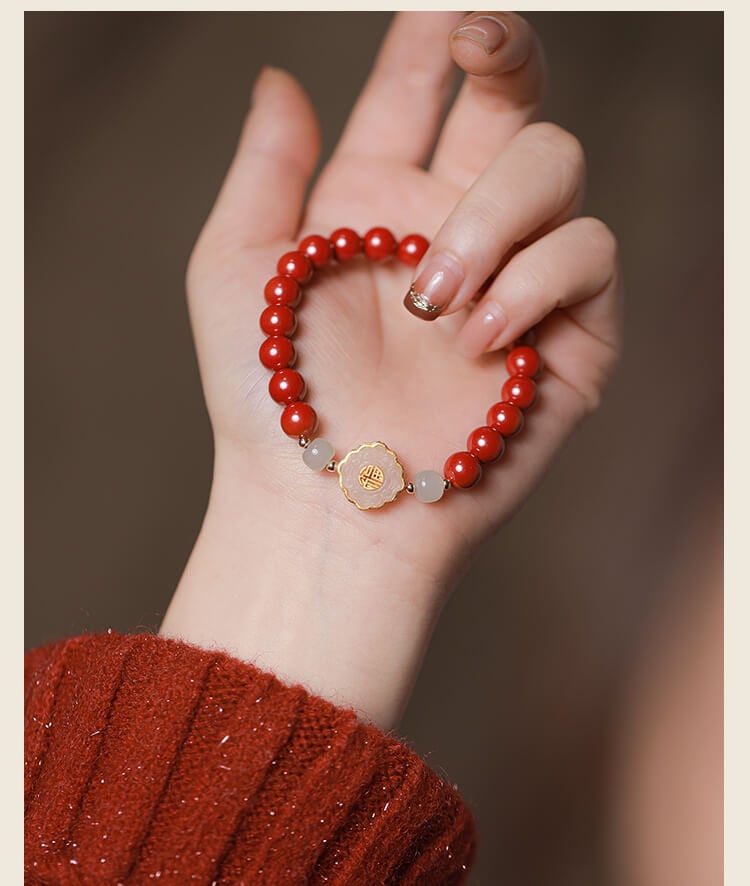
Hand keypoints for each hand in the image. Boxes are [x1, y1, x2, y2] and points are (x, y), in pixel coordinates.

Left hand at [160, 12, 621, 729]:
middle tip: (478, 42)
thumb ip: (266, 167)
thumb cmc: (268, 399)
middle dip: (508, 52)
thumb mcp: (236, 270)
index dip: (440, 33)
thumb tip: (281, 77)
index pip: (421, 88)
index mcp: (378, 201)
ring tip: (437, 298)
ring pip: (557, 171)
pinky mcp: (567, 335)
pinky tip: (479, 335)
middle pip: (516, 104)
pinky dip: (536, 282)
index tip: (445, 7)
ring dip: (494, 219)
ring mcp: (515, 278)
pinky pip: (589, 256)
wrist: (326, 504)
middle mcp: (453, 227)